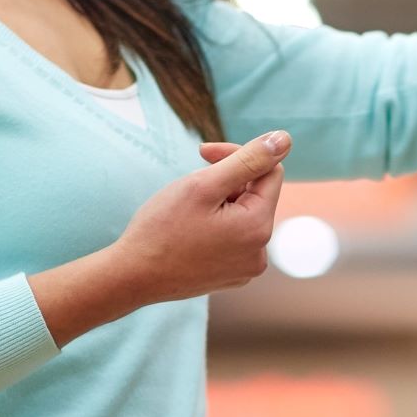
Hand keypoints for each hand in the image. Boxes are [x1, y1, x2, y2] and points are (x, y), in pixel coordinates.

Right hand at [30, 131, 292, 344]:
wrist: (133, 277)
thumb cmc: (162, 228)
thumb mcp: (204, 184)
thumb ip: (248, 159)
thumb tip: (284, 139)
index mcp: (258, 227)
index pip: (269, 171)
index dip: (238, 155)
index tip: (204, 154)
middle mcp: (261, 252)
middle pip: (256, 195)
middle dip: (227, 182)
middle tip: (189, 187)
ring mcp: (247, 268)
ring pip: (243, 216)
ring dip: (220, 203)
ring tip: (187, 214)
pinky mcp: (232, 276)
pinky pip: (234, 239)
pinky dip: (216, 227)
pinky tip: (189, 233)